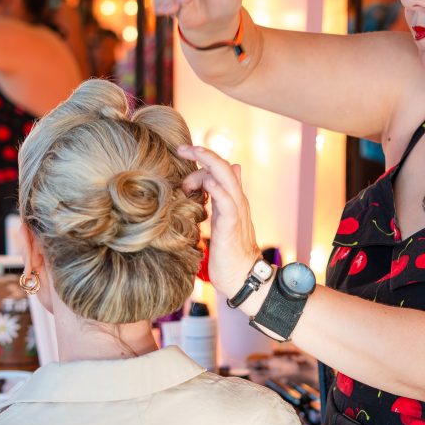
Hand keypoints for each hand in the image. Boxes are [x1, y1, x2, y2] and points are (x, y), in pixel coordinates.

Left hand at [177, 145, 259, 297]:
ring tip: (191, 154)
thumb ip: (224, 197)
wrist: (242, 276)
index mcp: (233, 199)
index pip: (220, 169)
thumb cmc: (231, 250)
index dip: (202, 160)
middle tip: (181, 148)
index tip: (182, 154)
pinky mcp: (231, 226)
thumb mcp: (226, 218)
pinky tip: (206, 182)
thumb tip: (228, 173)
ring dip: (208, 163)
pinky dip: (217, 189)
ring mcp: (236, 212)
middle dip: (202, 153)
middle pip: (223, 166)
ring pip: (227, 178)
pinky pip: (227, 203)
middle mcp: (236, 200)